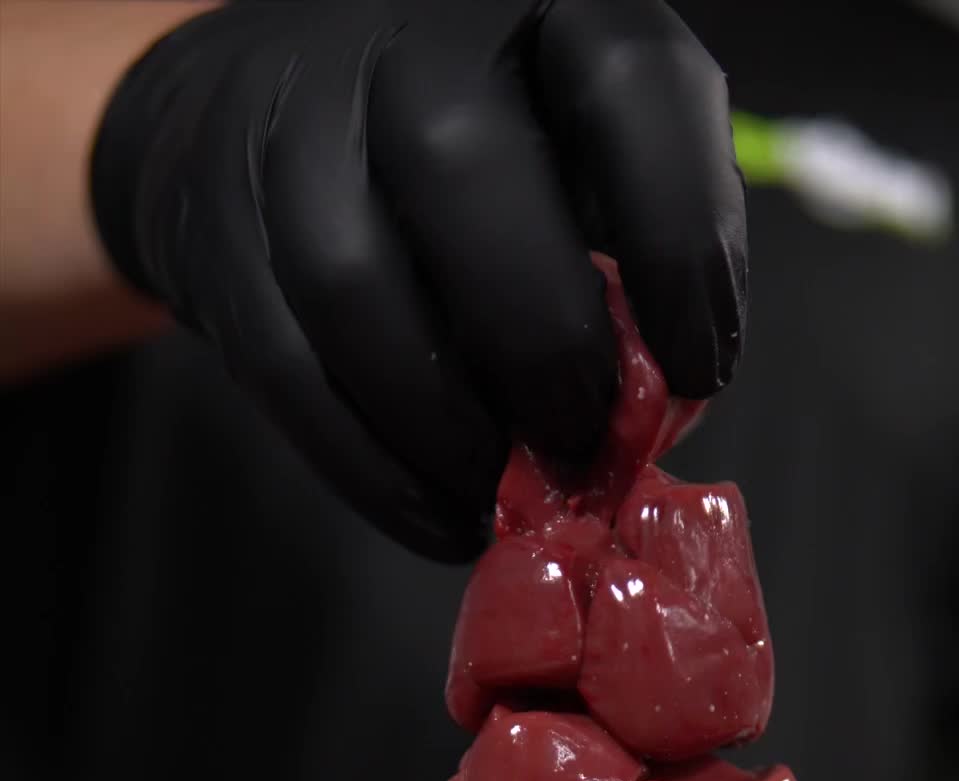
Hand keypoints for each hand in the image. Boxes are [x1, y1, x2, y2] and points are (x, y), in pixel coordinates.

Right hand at [91, 0, 745, 559]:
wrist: (247, 124)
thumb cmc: (462, 165)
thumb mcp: (571, 158)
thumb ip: (633, 254)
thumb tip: (663, 404)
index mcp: (538, 4)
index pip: (631, 84)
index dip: (681, 240)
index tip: (702, 367)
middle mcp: (405, 37)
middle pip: (467, 168)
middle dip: (543, 341)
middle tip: (582, 443)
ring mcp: (290, 125)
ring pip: (354, 283)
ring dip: (447, 425)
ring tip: (502, 492)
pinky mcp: (217, 237)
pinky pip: (292, 373)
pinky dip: (377, 472)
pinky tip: (440, 512)